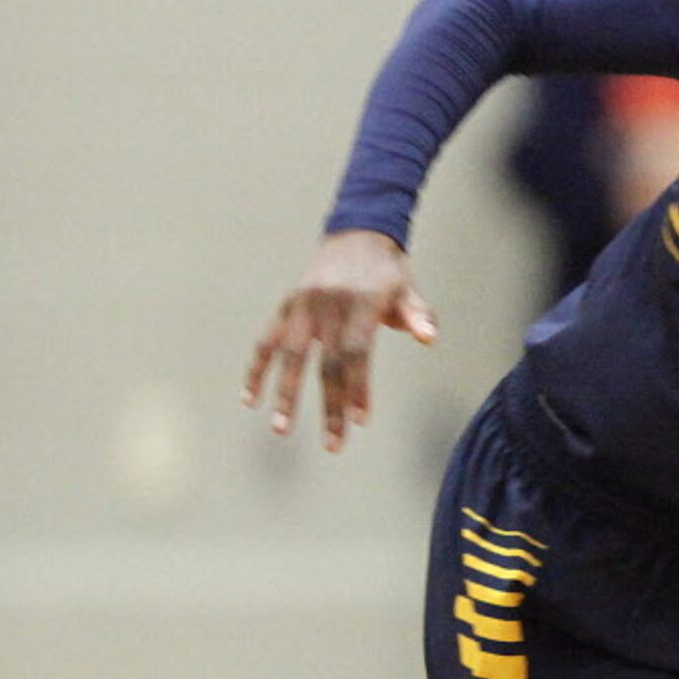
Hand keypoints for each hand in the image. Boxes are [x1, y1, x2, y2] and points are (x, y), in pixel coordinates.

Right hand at [243, 230, 436, 451]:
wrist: (356, 234)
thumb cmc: (387, 272)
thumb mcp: (408, 288)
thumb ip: (418, 314)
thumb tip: (428, 337)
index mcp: (361, 301)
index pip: (356, 352)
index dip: (358, 386)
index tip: (360, 419)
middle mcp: (327, 303)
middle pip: (325, 362)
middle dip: (329, 405)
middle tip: (333, 444)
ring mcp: (303, 305)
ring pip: (290, 355)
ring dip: (284, 394)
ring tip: (280, 429)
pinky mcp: (287, 306)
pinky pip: (266, 341)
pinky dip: (257, 369)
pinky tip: (250, 397)